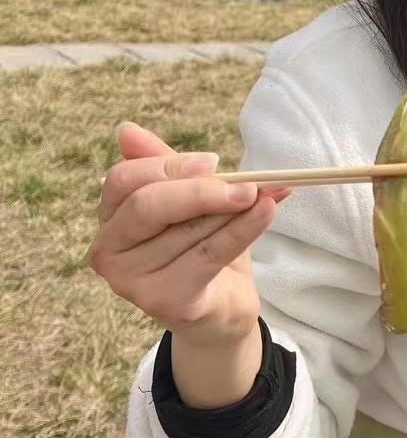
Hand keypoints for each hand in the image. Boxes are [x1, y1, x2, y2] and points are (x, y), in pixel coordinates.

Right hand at [89, 123, 291, 347]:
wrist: (221, 308)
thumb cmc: (200, 246)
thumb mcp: (186, 200)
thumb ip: (166, 167)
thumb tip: (125, 130)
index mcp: (109, 218)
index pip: (123, 179)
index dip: (169, 166)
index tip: (215, 161)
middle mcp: (109, 251)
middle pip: (147, 205)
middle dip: (201, 190)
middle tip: (247, 183)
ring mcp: (131, 281)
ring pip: (186, 230)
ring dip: (233, 209)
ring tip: (266, 196)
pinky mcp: (164, 301)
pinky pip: (208, 255)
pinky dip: (242, 230)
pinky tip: (266, 211)